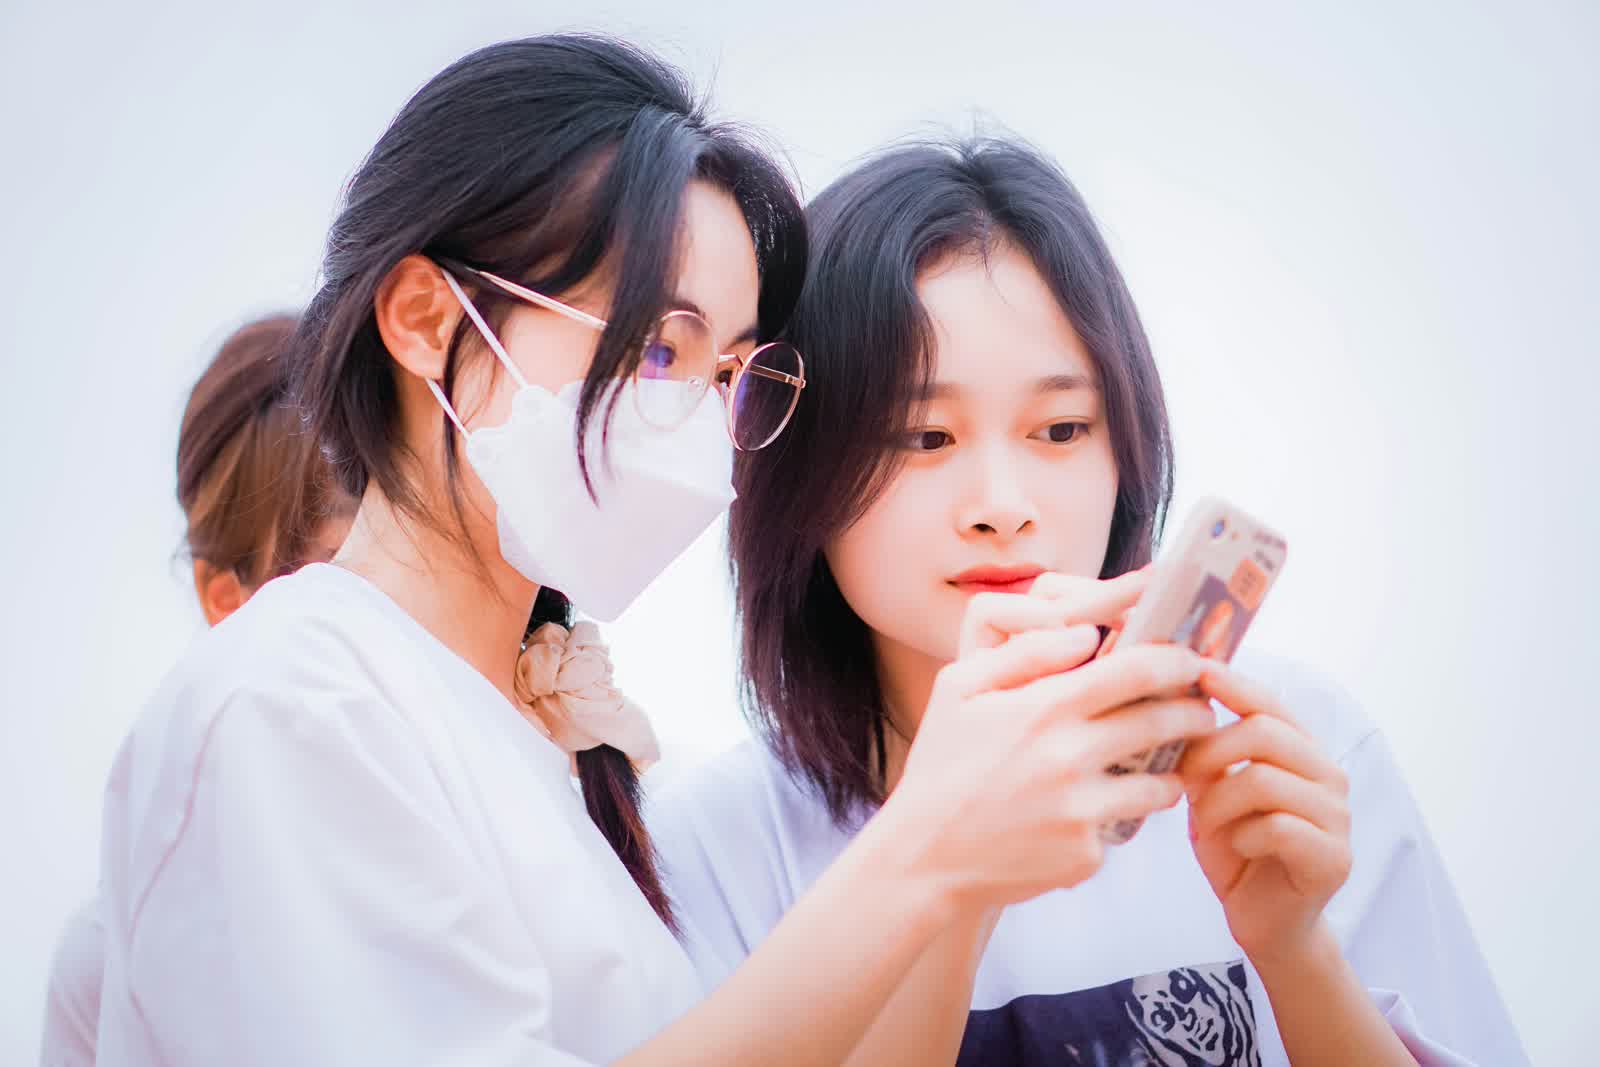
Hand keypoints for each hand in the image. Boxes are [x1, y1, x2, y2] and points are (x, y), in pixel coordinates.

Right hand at [884, 579, 1215, 910]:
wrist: (924, 856)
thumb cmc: (943, 764)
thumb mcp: (959, 688)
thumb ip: (1026, 653)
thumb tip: (1087, 632)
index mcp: (1044, 709)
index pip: (1137, 672)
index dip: (1176, 660)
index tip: (1193, 660)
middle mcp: (1070, 758)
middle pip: (1164, 723)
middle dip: (1194, 711)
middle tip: (1202, 708)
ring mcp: (1082, 812)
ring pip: (1159, 784)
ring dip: (1173, 770)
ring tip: (1167, 764)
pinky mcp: (1086, 855)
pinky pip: (1123, 828)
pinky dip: (1121, 817)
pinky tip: (1101, 811)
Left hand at [1181, 665, 1352, 963]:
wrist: (1264, 922)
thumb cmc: (1236, 850)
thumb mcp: (1211, 794)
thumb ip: (1205, 756)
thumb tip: (1174, 705)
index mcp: (1301, 753)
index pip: (1270, 703)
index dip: (1234, 684)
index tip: (1197, 668)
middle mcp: (1328, 776)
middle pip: (1266, 732)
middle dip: (1211, 751)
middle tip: (1183, 778)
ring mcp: (1338, 817)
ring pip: (1265, 780)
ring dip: (1219, 802)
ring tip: (1207, 823)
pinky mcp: (1335, 857)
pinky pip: (1277, 827)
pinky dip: (1242, 836)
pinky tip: (1238, 849)